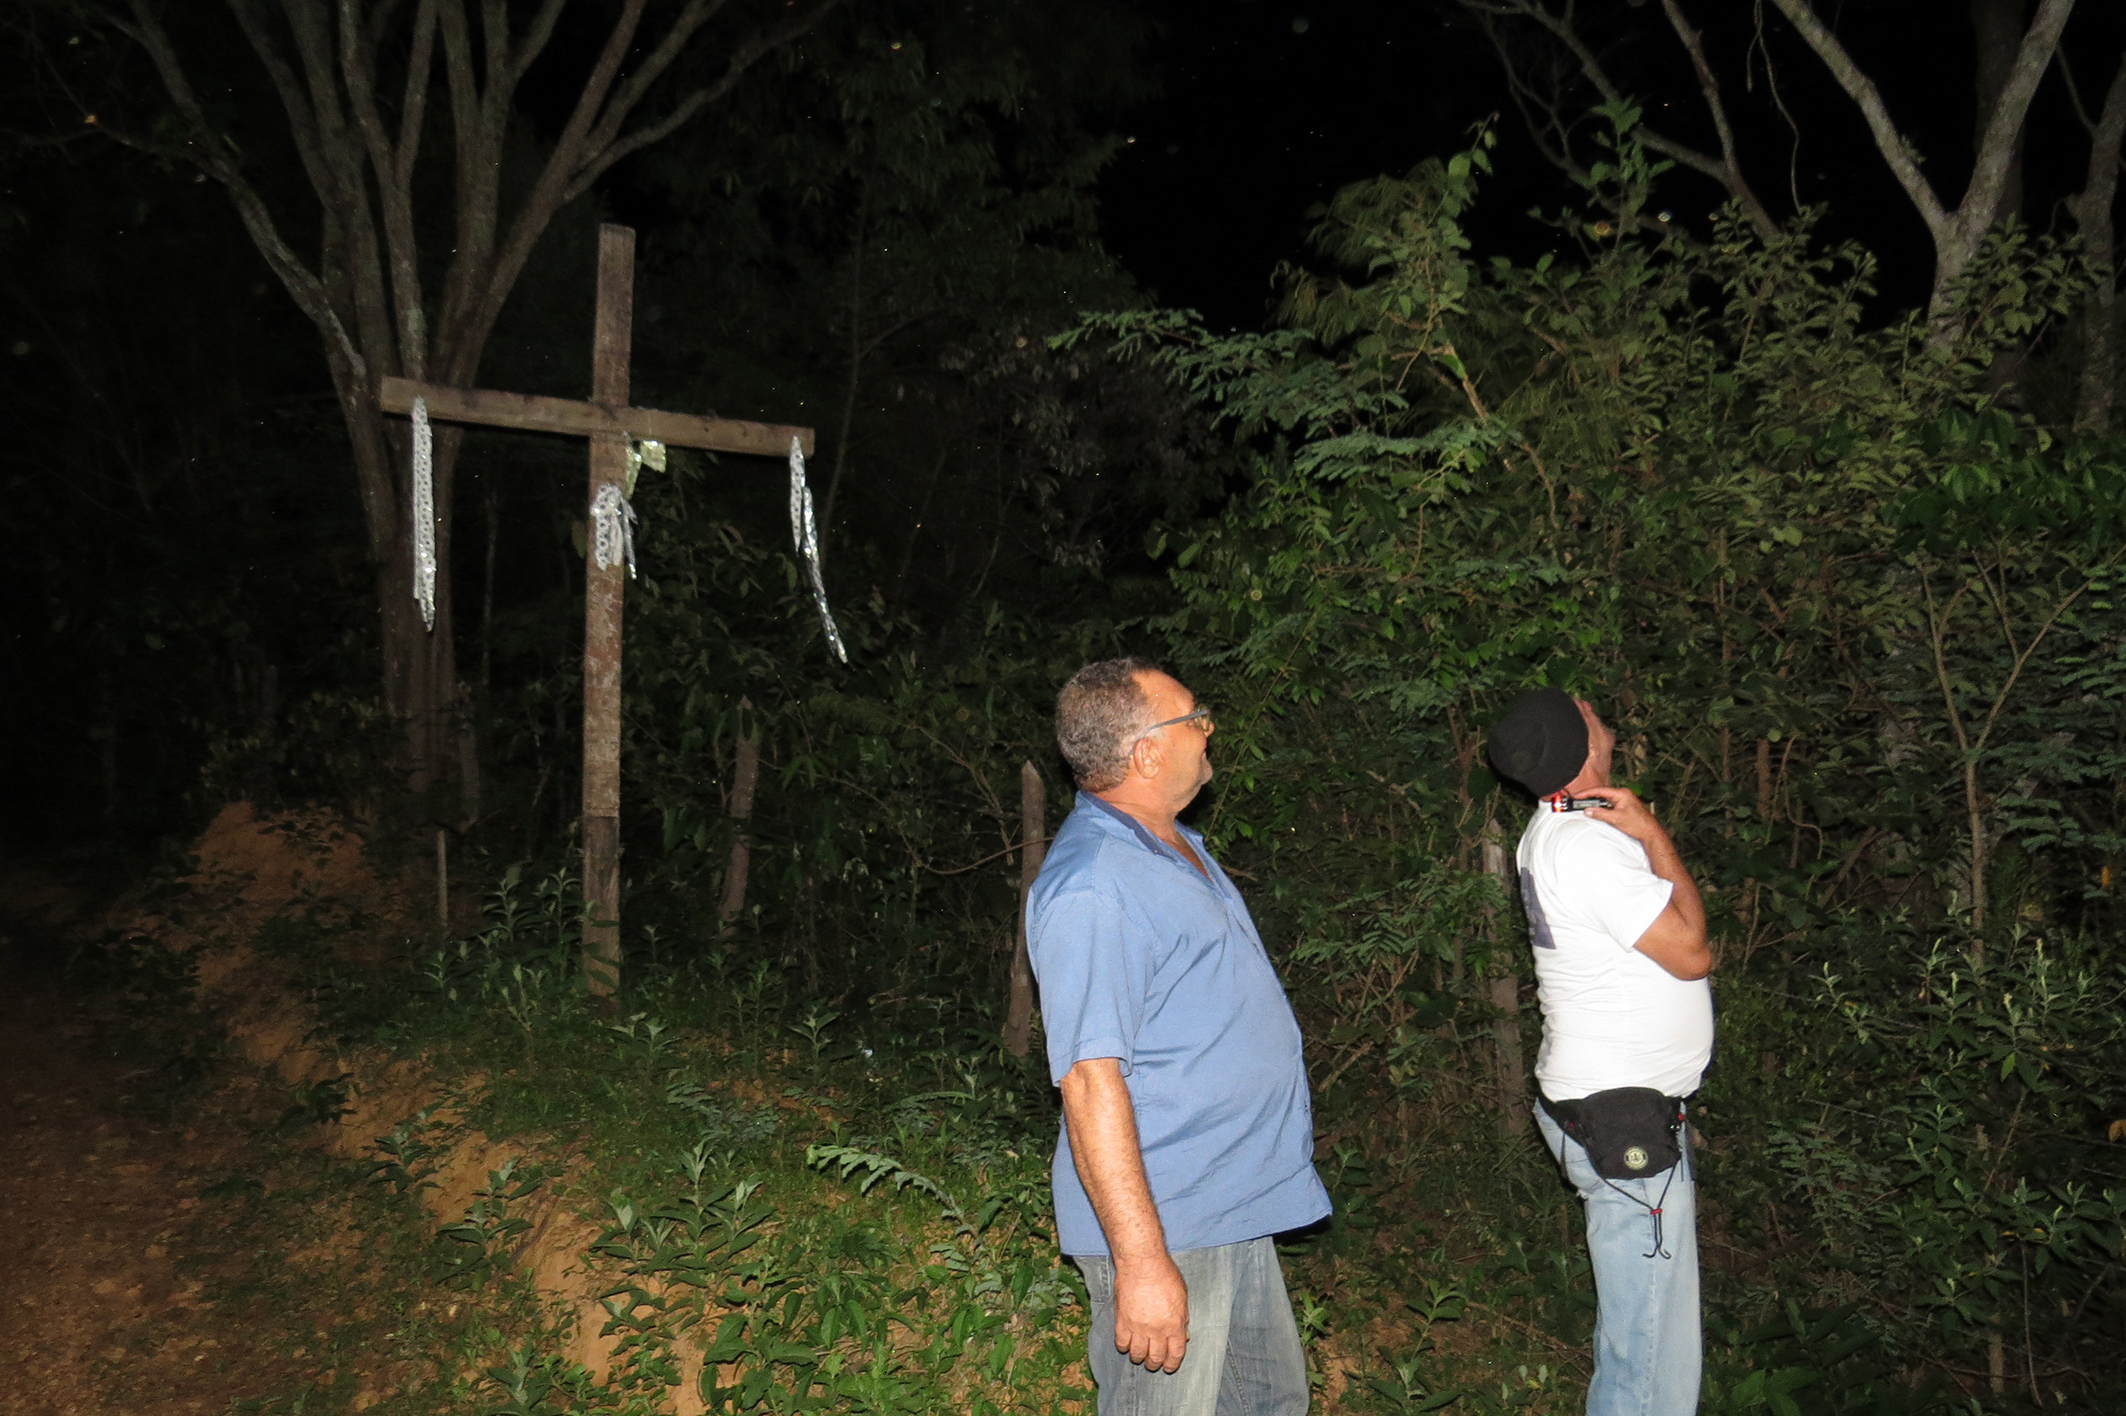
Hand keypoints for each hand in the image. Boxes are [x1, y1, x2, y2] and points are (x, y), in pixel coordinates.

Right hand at [1113, 1253, 1188, 1371]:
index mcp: (1174, 1324)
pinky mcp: (1122, 1321)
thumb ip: (1182, 1318)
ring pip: (1137, 1354)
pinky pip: (1121, 1343)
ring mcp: (1138, 1327)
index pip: (1175, 1354)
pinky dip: (1124, 1346)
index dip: (1172, 1364)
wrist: (1142, 1263)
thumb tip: (1182, 1335)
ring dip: (1139, 1357)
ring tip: (1139, 1354)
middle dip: (1154, 1363)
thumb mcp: (1182, 1296)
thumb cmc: (1164, 1274)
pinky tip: (1126, 1342)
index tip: (1168, 1367)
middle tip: (1152, 1362)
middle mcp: (1156, 1330)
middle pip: (1155, 1358)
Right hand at [1571, 786, 1666, 846]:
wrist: (1650, 832)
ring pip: (1605, 800)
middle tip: (1578, 801)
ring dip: (1596, 803)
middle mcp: (1623, 795)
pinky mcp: (1624, 807)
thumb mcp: (1616, 819)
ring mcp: (1624, 801)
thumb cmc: (1638, 824)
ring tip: (1584, 807)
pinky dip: (1602, 808)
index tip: (1577, 796)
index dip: (1587, 793)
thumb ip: (1600, 813)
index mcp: (1622, 794)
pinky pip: (1609, 805)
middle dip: (1590, 797)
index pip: (1601, 790)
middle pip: (1602, 794)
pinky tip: (1596, 812)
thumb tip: (1588, 810)